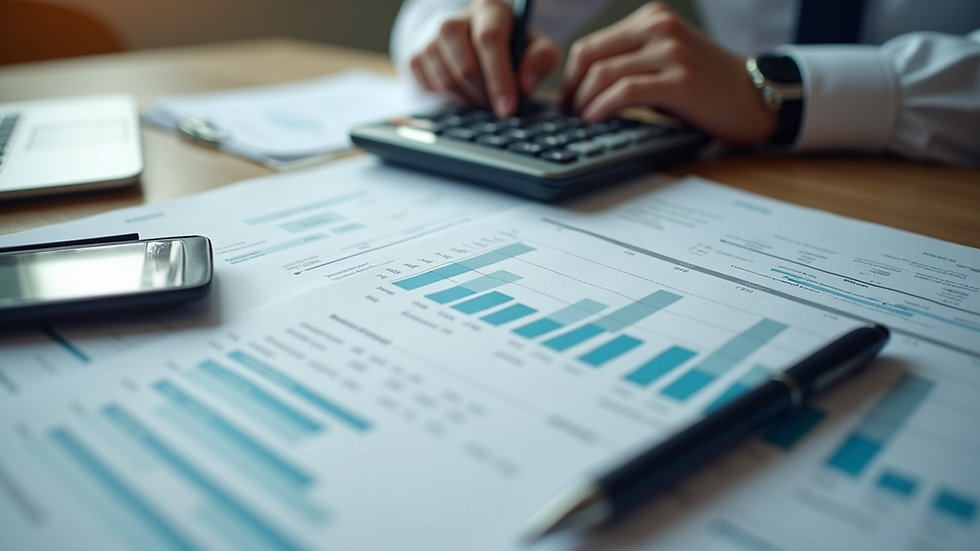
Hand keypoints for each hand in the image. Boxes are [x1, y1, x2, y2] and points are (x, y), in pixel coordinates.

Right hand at [409, 0, 559, 116]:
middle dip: (485, 95)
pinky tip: (465, 92)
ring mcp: (430, 39)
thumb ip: (541, 60)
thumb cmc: (513, 46)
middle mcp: (454, 20)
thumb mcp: (537, 48)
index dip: (499, 78)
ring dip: (469, 100)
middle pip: (466, 67)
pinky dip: (452, 99)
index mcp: (489, 9)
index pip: (489, 40)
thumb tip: (524, 86)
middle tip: (498, 107)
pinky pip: (432, 89)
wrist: (475, 41)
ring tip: (484, 97)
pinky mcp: (416, 58)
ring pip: (447, 82)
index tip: (507, 108)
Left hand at [561, 2, 776, 144]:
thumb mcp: (664, 61)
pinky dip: (603, 107)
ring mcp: (670, 52)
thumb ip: (629, 63)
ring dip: (583, 102)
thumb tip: (583, 89)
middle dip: (571, 90)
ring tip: (582, 121)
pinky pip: (626, 90)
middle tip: (569, 115)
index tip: (567, 101)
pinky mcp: (680, 80)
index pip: (591, 44)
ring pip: (603, 73)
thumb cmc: (706, 86)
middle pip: (589, 56)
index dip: (570, 77)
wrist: (756, 97)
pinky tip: (596, 119)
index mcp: (652, 18)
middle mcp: (659, 27)